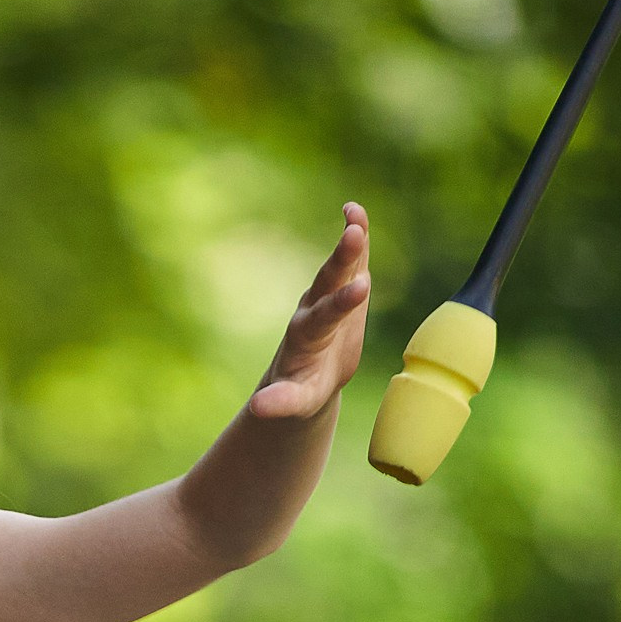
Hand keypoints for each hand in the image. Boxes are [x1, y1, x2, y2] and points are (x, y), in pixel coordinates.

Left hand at [249, 201, 370, 419]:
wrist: (303, 378)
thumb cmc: (300, 393)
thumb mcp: (293, 402)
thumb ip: (281, 402)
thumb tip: (259, 409)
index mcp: (306, 337)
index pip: (323, 317)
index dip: (340, 303)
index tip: (361, 288)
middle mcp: (313, 310)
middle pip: (328, 282)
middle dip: (342, 259)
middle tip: (354, 235)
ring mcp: (326, 297)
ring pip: (338, 267)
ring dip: (349, 242)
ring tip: (356, 214)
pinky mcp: (341, 292)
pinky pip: (350, 262)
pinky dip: (355, 238)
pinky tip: (355, 212)